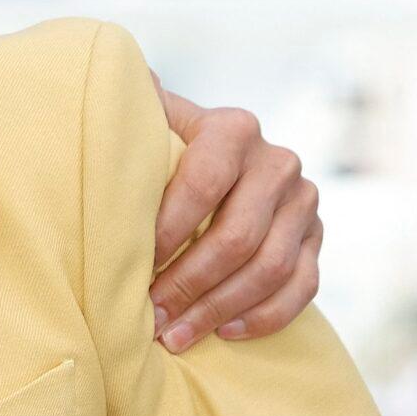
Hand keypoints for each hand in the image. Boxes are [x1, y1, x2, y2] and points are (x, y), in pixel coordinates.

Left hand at [151, 86, 322, 351]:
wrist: (212, 160)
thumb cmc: (157, 149)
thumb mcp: (144, 123)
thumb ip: (127, 111)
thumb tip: (98, 79)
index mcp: (232, 128)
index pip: (203, 183)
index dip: (167, 231)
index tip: (131, 268)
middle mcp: (277, 161)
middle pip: (237, 236)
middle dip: (188, 284)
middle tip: (149, 317)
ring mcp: (304, 201)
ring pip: (270, 267)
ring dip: (219, 309)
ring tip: (173, 336)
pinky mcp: (317, 237)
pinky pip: (303, 285)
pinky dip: (264, 316)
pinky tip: (225, 334)